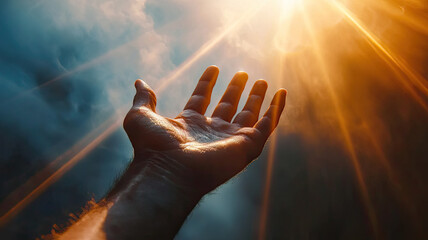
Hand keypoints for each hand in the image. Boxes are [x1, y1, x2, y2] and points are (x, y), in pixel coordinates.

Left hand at [123, 66, 285, 193]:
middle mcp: (211, 133)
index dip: (206, 83)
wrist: (168, 171)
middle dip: (235, 90)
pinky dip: (276, 110)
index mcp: (189, 125)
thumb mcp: (141, 116)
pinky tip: (281, 95)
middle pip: (227, 107)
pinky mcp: (246, 147)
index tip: (213, 68)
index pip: (201, 99)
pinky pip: (266, 126)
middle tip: (242, 74)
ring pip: (248, 115)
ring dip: (257, 99)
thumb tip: (139, 81)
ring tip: (263, 81)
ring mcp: (230, 140)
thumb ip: (143, 98)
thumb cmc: (152, 148)